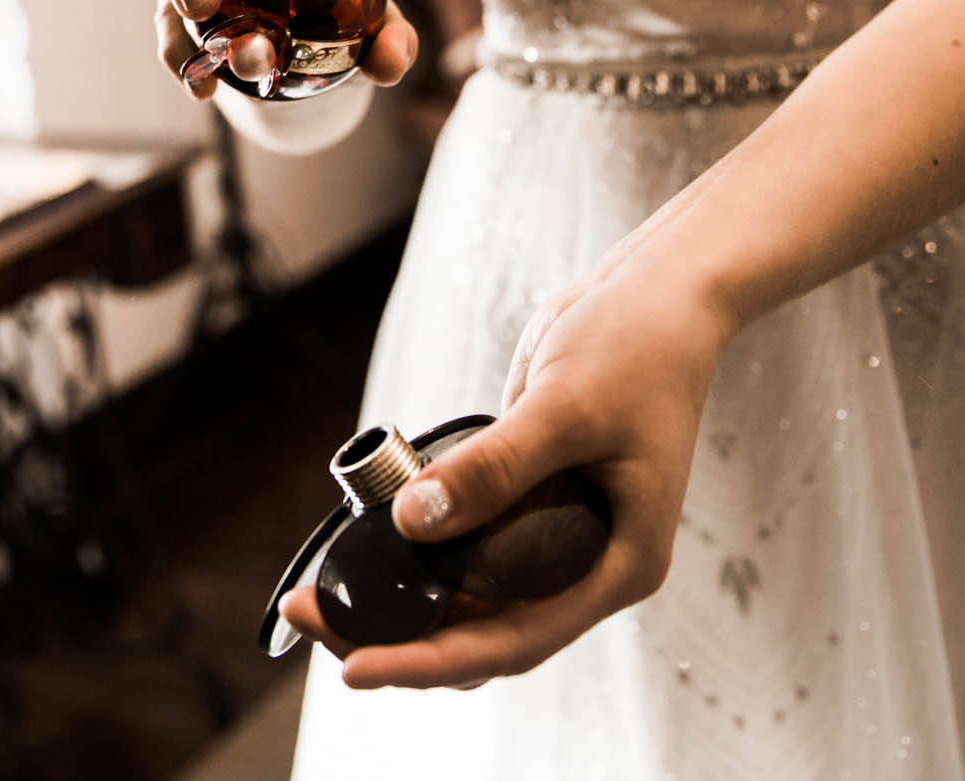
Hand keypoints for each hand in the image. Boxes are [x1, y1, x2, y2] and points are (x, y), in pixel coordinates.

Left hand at [280, 271, 732, 686]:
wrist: (654, 296)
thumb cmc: (635, 348)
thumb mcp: (565, 407)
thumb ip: (494, 468)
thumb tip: (413, 521)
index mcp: (617, 565)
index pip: (514, 640)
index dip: (430, 661)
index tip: (355, 669)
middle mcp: (585, 565)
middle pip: (482, 632)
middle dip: (396, 637)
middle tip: (311, 614)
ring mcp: (553, 536)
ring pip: (466, 595)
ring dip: (397, 599)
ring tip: (318, 594)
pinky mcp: (524, 500)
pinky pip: (462, 543)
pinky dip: (413, 551)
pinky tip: (359, 544)